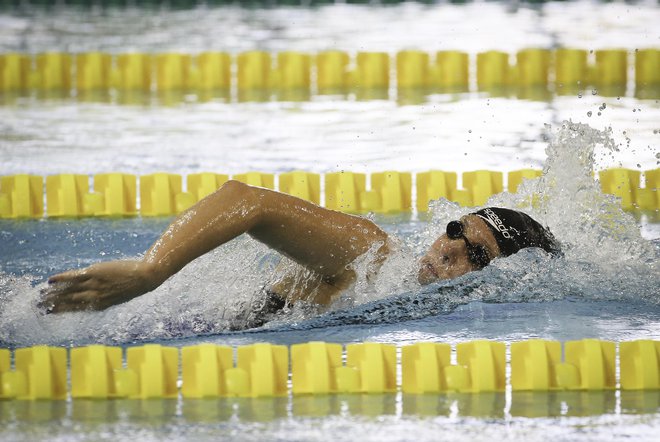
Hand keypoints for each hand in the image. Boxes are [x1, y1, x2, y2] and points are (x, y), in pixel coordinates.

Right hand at [39, 260, 160, 313]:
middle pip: (67, 301)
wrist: (144, 278)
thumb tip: (88, 296)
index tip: (47, 312)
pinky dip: (61, 278)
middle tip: (37, 306)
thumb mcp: (115, 296)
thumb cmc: (132, 286)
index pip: (74, 309)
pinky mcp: (94, 273)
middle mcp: (93, 298)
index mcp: (98, 306)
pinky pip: (73, 277)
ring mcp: (93, 285)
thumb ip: (101, 298)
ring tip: (40, 295)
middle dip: (51, 304)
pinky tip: (50, 280)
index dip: (59, 311)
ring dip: (52, 293)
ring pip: (67, 290)